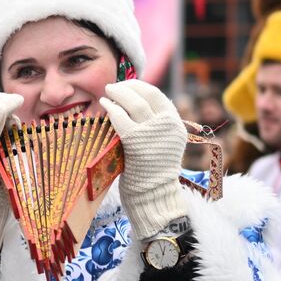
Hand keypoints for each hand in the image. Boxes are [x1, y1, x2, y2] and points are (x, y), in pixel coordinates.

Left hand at [100, 80, 187, 239]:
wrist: (154, 195)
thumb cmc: (152, 171)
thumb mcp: (160, 142)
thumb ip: (153, 124)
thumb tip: (132, 102)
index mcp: (175, 124)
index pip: (157, 95)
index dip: (139, 87)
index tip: (126, 85)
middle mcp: (168, 125)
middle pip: (146, 95)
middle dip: (127, 87)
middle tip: (112, 86)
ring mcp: (153, 133)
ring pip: (134, 102)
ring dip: (118, 93)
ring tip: (107, 92)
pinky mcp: (137, 142)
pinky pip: (122, 118)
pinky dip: (112, 108)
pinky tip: (104, 105)